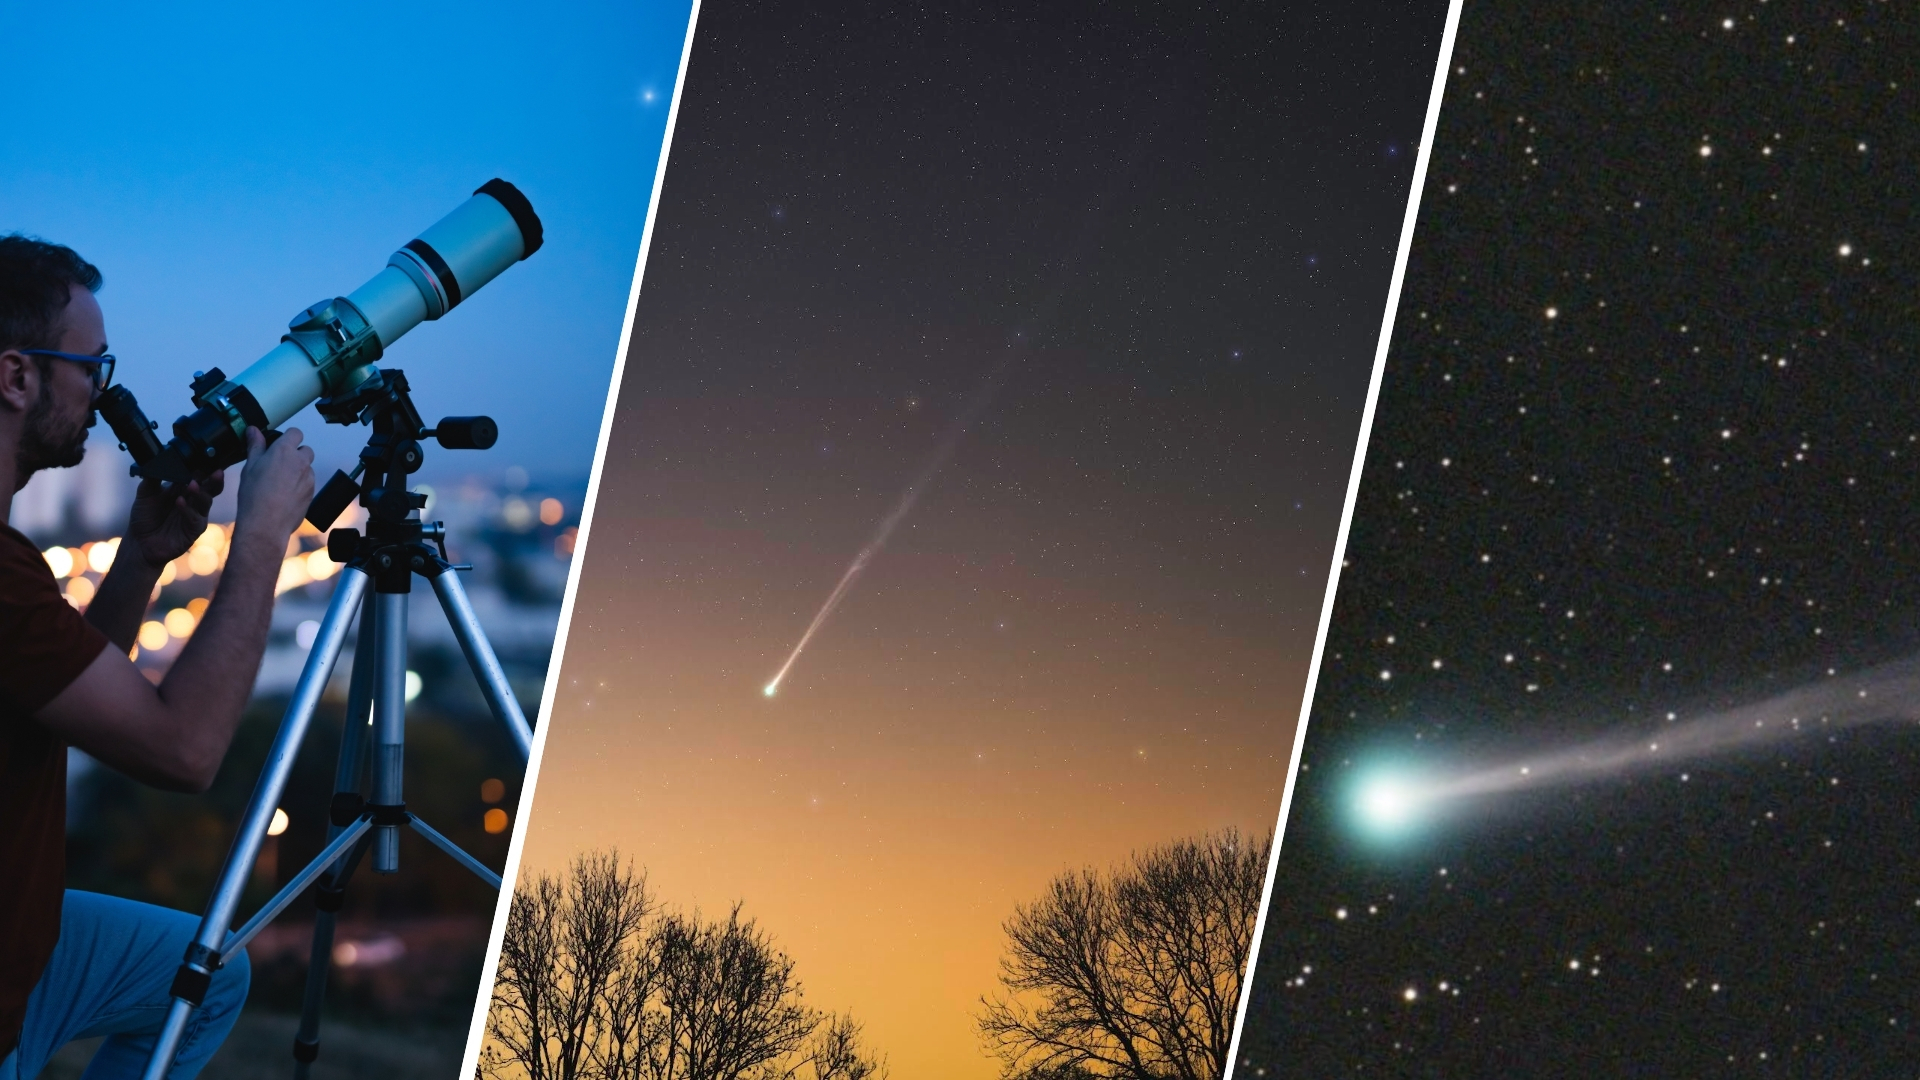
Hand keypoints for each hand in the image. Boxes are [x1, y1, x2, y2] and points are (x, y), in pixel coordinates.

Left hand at [125, 471, 224, 569]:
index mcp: (184, 489)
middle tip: (216, 472)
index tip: (207, 460)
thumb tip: (156, 461)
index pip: (200, 477)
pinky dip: (188, 510)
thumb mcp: (146, 493)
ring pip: (206, 502)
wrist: (139, 542)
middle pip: (210, 488)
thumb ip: (152, 478)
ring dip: (200, 492)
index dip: (205, 469)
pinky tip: (180, 502)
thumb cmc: (145, 517)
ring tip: (192, 485)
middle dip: (214, 480)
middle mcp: (193, 501)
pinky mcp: (193, 530)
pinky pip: (195, 519)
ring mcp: (195, 515)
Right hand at [234, 427, 314, 546]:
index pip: (296, 433)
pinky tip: (285, 494)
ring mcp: (309, 478)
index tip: (278, 445)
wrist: (266, 524)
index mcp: (284, 451)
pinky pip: (308, 483)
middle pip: (305, 450)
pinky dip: (300, 485)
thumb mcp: (250, 466)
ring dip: (298, 470)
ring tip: (279, 483)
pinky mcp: (312, 492)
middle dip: (294, 454)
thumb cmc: (254, 495)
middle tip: (277, 465)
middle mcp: (301, 462)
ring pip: (307, 468)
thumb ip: (255, 446)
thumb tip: (253, 430)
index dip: (287, 438)